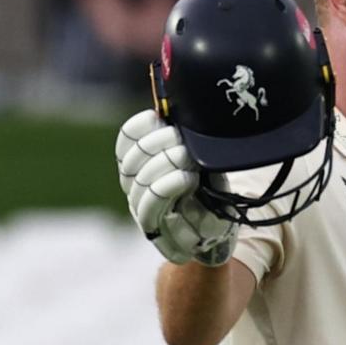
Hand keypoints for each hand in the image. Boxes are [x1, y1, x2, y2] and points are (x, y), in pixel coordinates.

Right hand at [115, 110, 236, 265]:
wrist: (218, 233)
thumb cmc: (211, 191)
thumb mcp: (203, 160)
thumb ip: (190, 141)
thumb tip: (184, 112)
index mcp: (141, 162)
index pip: (127, 138)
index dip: (142, 125)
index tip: (161, 117)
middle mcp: (134, 185)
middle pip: (132, 157)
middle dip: (158, 143)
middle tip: (183, 141)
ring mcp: (140, 208)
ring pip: (139, 179)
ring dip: (166, 163)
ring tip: (188, 158)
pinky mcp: (152, 229)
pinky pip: (150, 204)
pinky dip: (169, 185)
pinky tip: (188, 179)